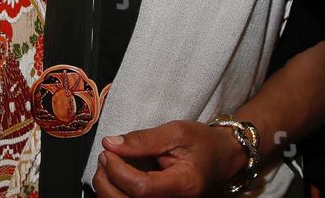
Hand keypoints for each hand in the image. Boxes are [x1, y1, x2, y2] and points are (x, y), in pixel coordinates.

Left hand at [92, 121, 245, 197]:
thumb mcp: (177, 131)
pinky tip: (116, 176)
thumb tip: (111, 144)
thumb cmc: (203, 144)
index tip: (109, 151)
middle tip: (105, 156)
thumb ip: (143, 139)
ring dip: (107, 187)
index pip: (142, 189)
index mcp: (184, 185)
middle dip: (107, 181)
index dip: (119, 171)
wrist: (219, 158)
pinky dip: (115, 192)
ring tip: (109, 164)